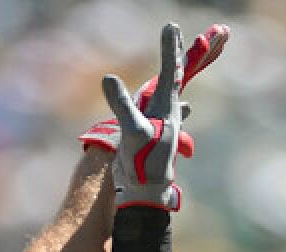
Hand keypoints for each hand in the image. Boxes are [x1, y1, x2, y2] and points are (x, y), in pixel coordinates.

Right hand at [103, 23, 183, 210]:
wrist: (146, 189)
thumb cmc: (144, 162)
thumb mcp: (133, 131)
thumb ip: (122, 104)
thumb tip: (108, 78)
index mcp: (166, 106)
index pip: (170, 70)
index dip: (170, 47)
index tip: (170, 26)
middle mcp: (166, 110)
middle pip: (174, 75)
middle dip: (176, 53)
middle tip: (177, 33)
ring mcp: (159, 120)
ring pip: (168, 89)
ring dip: (172, 72)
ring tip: (176, 59)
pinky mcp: (151, 131)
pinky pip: (158, 105)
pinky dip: (161, 95)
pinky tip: (170, 101)